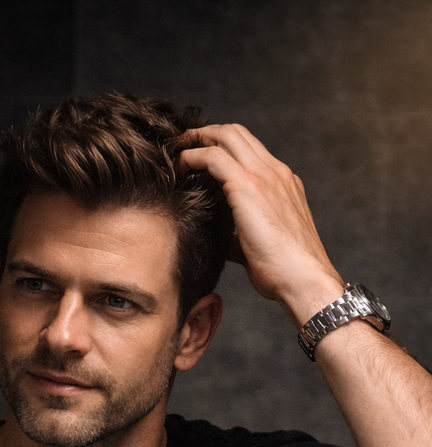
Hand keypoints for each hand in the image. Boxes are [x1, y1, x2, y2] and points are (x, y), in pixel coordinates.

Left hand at [180, 124, 343, 325]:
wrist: (304, 279)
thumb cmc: (285, 272)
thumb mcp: (259, 247)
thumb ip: (239, 236)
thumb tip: (222, 241)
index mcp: (283, 184)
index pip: (250, 150)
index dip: (222, 146)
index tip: (200, 156)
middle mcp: (276, 173)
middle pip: (237, 133)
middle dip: (206, 133)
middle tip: (182, 143)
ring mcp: (265, 176)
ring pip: (227, 136)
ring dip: (197, 139)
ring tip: (176, 150)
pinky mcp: (249, 187)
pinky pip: (214, 157)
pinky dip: (193, 156)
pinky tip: (178, 167)